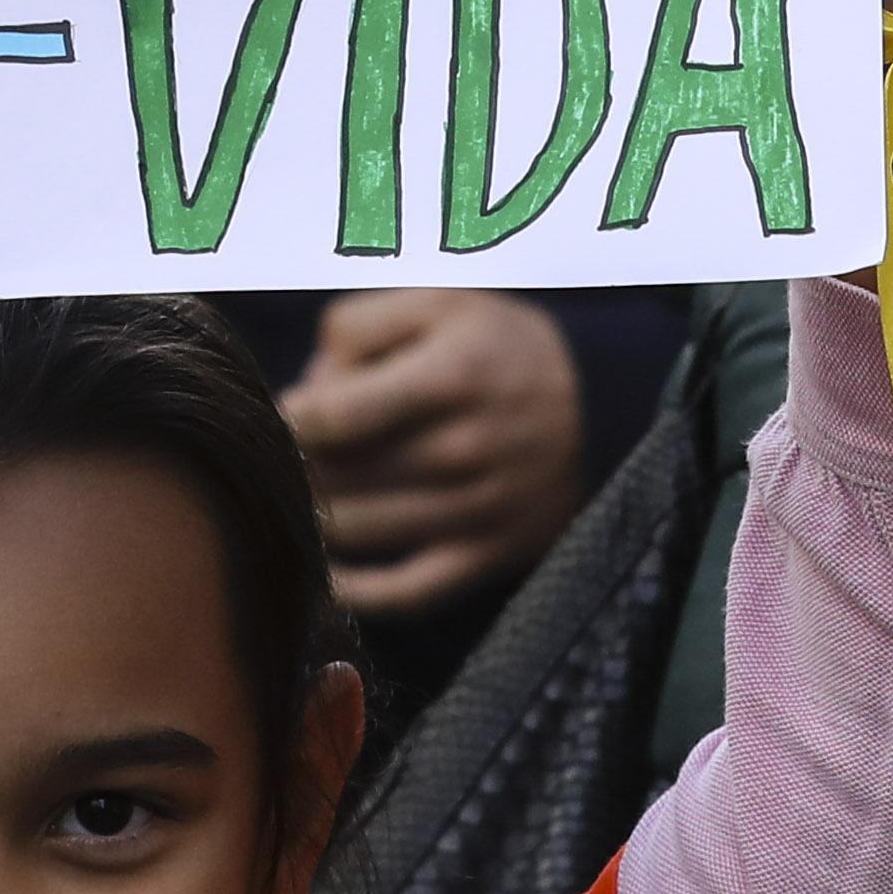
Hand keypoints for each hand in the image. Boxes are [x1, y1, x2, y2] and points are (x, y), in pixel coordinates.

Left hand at [280, 289, 585, 613]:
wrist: (602, 404)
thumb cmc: (499, 347)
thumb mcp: (438, 302)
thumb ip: (357, 327)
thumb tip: (306, 391)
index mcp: (453, 375)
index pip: (334, 416)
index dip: (291, 418)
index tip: (290, 411)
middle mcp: (466, 448)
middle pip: (339, 476)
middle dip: (301, 463)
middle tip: (298, 451)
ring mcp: (479, 509)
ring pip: (359, 533)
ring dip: (317, 515)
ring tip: (312, 491)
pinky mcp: (487, 555)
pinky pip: (405, 591)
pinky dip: (356, 589)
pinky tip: (328, 566)